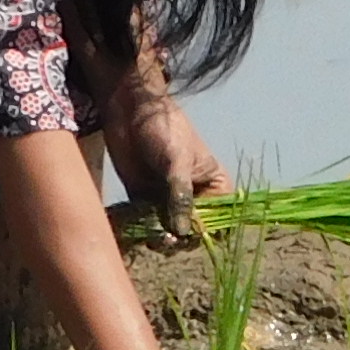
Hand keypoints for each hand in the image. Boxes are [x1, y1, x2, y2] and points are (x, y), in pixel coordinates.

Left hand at [105, 98, 229, 232]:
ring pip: (167, 231)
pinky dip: (139, 230)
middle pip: (192, 231)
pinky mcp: (143, 199)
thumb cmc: (164, 128)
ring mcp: (167, 200)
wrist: (129, 109)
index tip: (193, 238)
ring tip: (151, 236)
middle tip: (166, 240)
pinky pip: (144, 223)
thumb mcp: (177, 162)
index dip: (209, 233)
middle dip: (180, 239)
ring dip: (159, 238)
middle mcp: (193, 197)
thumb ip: (180, 196)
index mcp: (214, 187)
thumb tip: (182, 232)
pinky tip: (134, 231)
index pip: (220, 220)